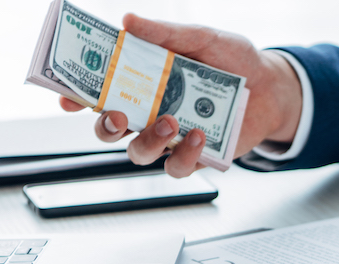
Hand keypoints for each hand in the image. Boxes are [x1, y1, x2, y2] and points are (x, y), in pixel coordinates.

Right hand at [60, 14, 302, 176]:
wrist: (271, 86)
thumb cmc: (232, 60)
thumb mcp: (201, 38)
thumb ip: (166, 34)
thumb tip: (129, 21)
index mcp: (141, 81)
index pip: (97, 92)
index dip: (75, 98)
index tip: (66, 99)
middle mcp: (149, 111)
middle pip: (109, 129)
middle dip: (105, 126)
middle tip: (117, 115)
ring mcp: (170, 137)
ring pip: (139, 154)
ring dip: (147, 142)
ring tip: (169, 121)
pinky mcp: (195, 157)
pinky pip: (178, 167)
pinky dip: (185, 155)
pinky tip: (199, 135)